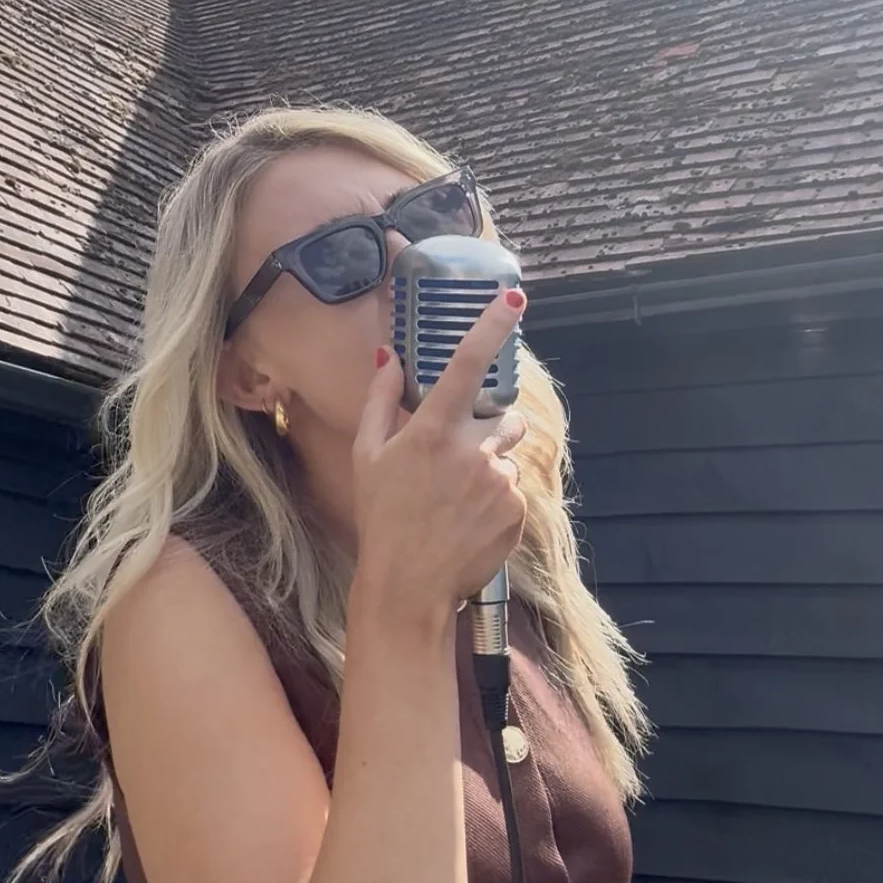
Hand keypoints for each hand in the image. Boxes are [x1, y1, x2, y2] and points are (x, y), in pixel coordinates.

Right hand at [350, 287, 527, 627]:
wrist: (408, 585)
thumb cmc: (381, 516)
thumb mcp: (366, 454)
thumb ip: (379, 400)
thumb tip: (390, 356)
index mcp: (432, 430)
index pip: (466, 364)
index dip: (492, 326)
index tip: (514, 297)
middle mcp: (471, 450)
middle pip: (504, 416)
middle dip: (490, 427)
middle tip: (458, 457)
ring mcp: (498, 482)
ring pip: (507, 456)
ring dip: (490, 466)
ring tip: (458, 498)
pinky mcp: (516, 511)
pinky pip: (514, 490)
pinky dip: (496, 500)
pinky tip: (468, 520)